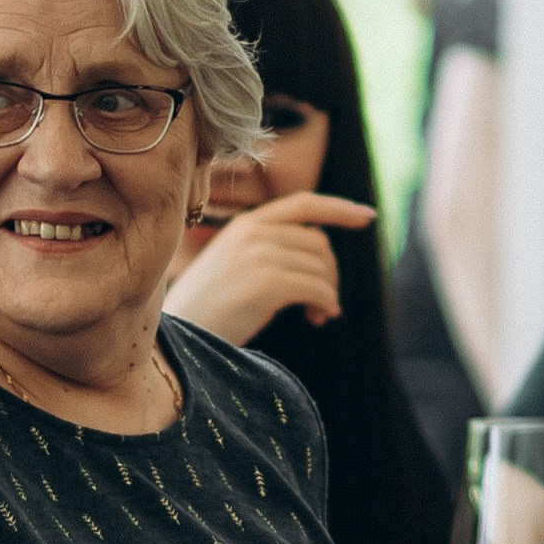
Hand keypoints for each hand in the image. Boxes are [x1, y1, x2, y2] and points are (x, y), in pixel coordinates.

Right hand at [164, 193, 374, 345]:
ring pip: (320, 266)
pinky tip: (319, 318)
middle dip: (330, 272)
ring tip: (318, 316)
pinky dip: (326, 304)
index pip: (304, 204)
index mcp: (245, 226)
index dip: (340, 209)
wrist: (175, 339)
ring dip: (329, 293)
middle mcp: (252, 233)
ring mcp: (257, 256)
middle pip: (318, 242)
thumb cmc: (206, 311)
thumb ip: (267, 250)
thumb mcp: (233, 267)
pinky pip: (316, 288)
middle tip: (324, 303)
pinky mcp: (264, 283)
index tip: (368, 217)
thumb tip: (318, 255)